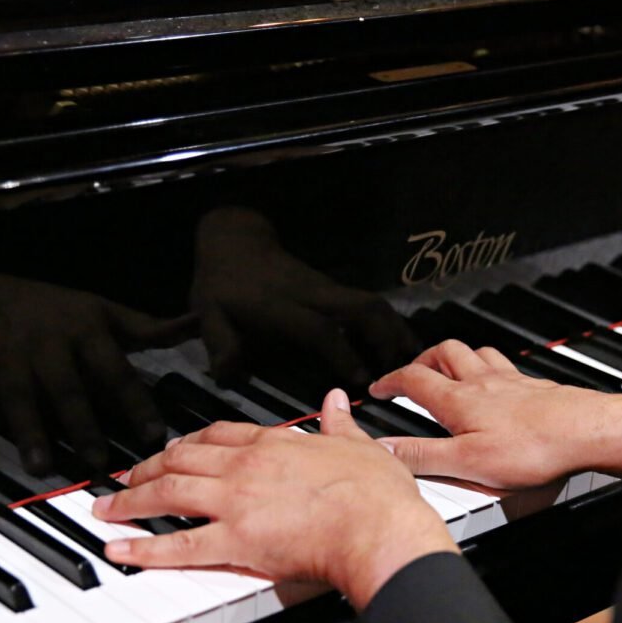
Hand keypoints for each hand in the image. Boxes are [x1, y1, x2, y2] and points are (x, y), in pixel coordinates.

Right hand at [0, 276, 194, 473]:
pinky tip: (11, 455)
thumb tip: (196, 323)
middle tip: (99, 460)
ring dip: (32, 432)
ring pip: (22, 397)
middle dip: (82, 425)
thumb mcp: (104, 312)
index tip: (154, 435)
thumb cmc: (59, 309)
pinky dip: (3, 427)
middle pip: (68, 389)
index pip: (117, 372)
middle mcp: (50, 345)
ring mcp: (11, 357)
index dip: (135, 404)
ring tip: (42, 467)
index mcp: (87, 331)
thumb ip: (148, 329)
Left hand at [94, 390, 457, 608]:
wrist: (378, 527)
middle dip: (148, 467)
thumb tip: (337, 400)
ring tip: (109, 507)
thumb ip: (341, 423)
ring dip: (133, 499)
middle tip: (128, 476)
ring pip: (169, 494)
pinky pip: (178, 543)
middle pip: (182, 460)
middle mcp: (246, 468)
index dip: (190, 441)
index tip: (176, 447)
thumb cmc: (376, 495)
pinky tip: (120, 548)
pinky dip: (143, 546)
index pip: (220, 435)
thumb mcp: (361, 446)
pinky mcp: (234, 541)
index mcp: (275, 444)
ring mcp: (236, 503)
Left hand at [193, 207, 419, 385]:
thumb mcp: (208, 313)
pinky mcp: (334, 289)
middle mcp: (313, 295)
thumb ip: (220, 344)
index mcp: (282, 307)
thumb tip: (226, 377)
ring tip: (413, 359)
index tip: (363, 380)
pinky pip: (370, 304)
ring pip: (372, 304)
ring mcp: (327, 289)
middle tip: (402, 371)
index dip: (344, 354)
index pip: (321, 330)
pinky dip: (390, 323)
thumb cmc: (221, 285)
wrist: (234, 243)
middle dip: (387, 339)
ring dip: (395, 330)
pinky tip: (401, 344)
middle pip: (362, 309)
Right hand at [370, 340, 621, 487]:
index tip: (378, 387)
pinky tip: (499, 381)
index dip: (390, 381)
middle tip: (413, 371)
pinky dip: (493, 366)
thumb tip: (382, 450)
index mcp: (459, 400)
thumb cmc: (532, 449)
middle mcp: (483, 382)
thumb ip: (422, 456)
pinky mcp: (536, 386)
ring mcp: (512, 381)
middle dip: (423, 358)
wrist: (585, 433)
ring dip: (457, 355)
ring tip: (450, 367)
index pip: (413, 380)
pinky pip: (507, 365)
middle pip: (445, 352)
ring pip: (477, 352)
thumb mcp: (466, 462)